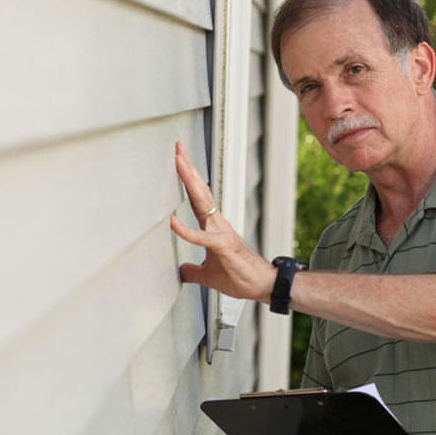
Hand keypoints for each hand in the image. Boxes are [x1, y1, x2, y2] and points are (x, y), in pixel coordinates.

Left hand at [170, 142, 275, 301]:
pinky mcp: (224, 246)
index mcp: (212, 226)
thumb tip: (179, 272)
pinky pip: (203, 237)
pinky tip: (173, 223)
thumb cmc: (239, 277)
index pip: (197, 198)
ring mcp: (221, 232)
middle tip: (177, 149)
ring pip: (203, 202)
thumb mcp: (207, 275)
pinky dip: (187, 231)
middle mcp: (217, 224)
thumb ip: (192, 270)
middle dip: (188, 169)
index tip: (179, 161)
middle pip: (199, 191)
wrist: (262, 286)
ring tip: (179, 162)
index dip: (187, 180)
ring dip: (190, 182)